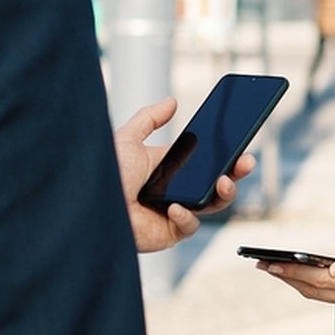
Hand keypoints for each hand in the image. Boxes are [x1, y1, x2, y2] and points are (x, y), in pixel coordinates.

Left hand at [114, 97, 255, 252]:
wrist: (88, 205)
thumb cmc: (104, 174)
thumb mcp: (129, 138)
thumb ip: (150, 118)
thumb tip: (172, 100)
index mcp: (170, 168)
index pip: (205, 160)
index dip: (225, 154)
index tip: (241, 143)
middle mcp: (176, 190)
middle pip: (216, 182)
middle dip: (235, 172)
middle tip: (246, 161)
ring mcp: (175, 212)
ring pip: (212, 205)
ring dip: (225, 193)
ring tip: (223, 181)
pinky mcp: (169, 233)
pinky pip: (189, 225)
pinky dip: (186, 215)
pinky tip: (175, 207)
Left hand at [255, 225, 334, 309]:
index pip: (317, 280)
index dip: (291, 272)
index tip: (269, 263)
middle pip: (311, 288)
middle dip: (284, 276)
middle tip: (259, 263)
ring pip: (316, 291)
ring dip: (292, 280)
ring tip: (270, 266)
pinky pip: (324, 289)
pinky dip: (306, 281)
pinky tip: (295, 271)